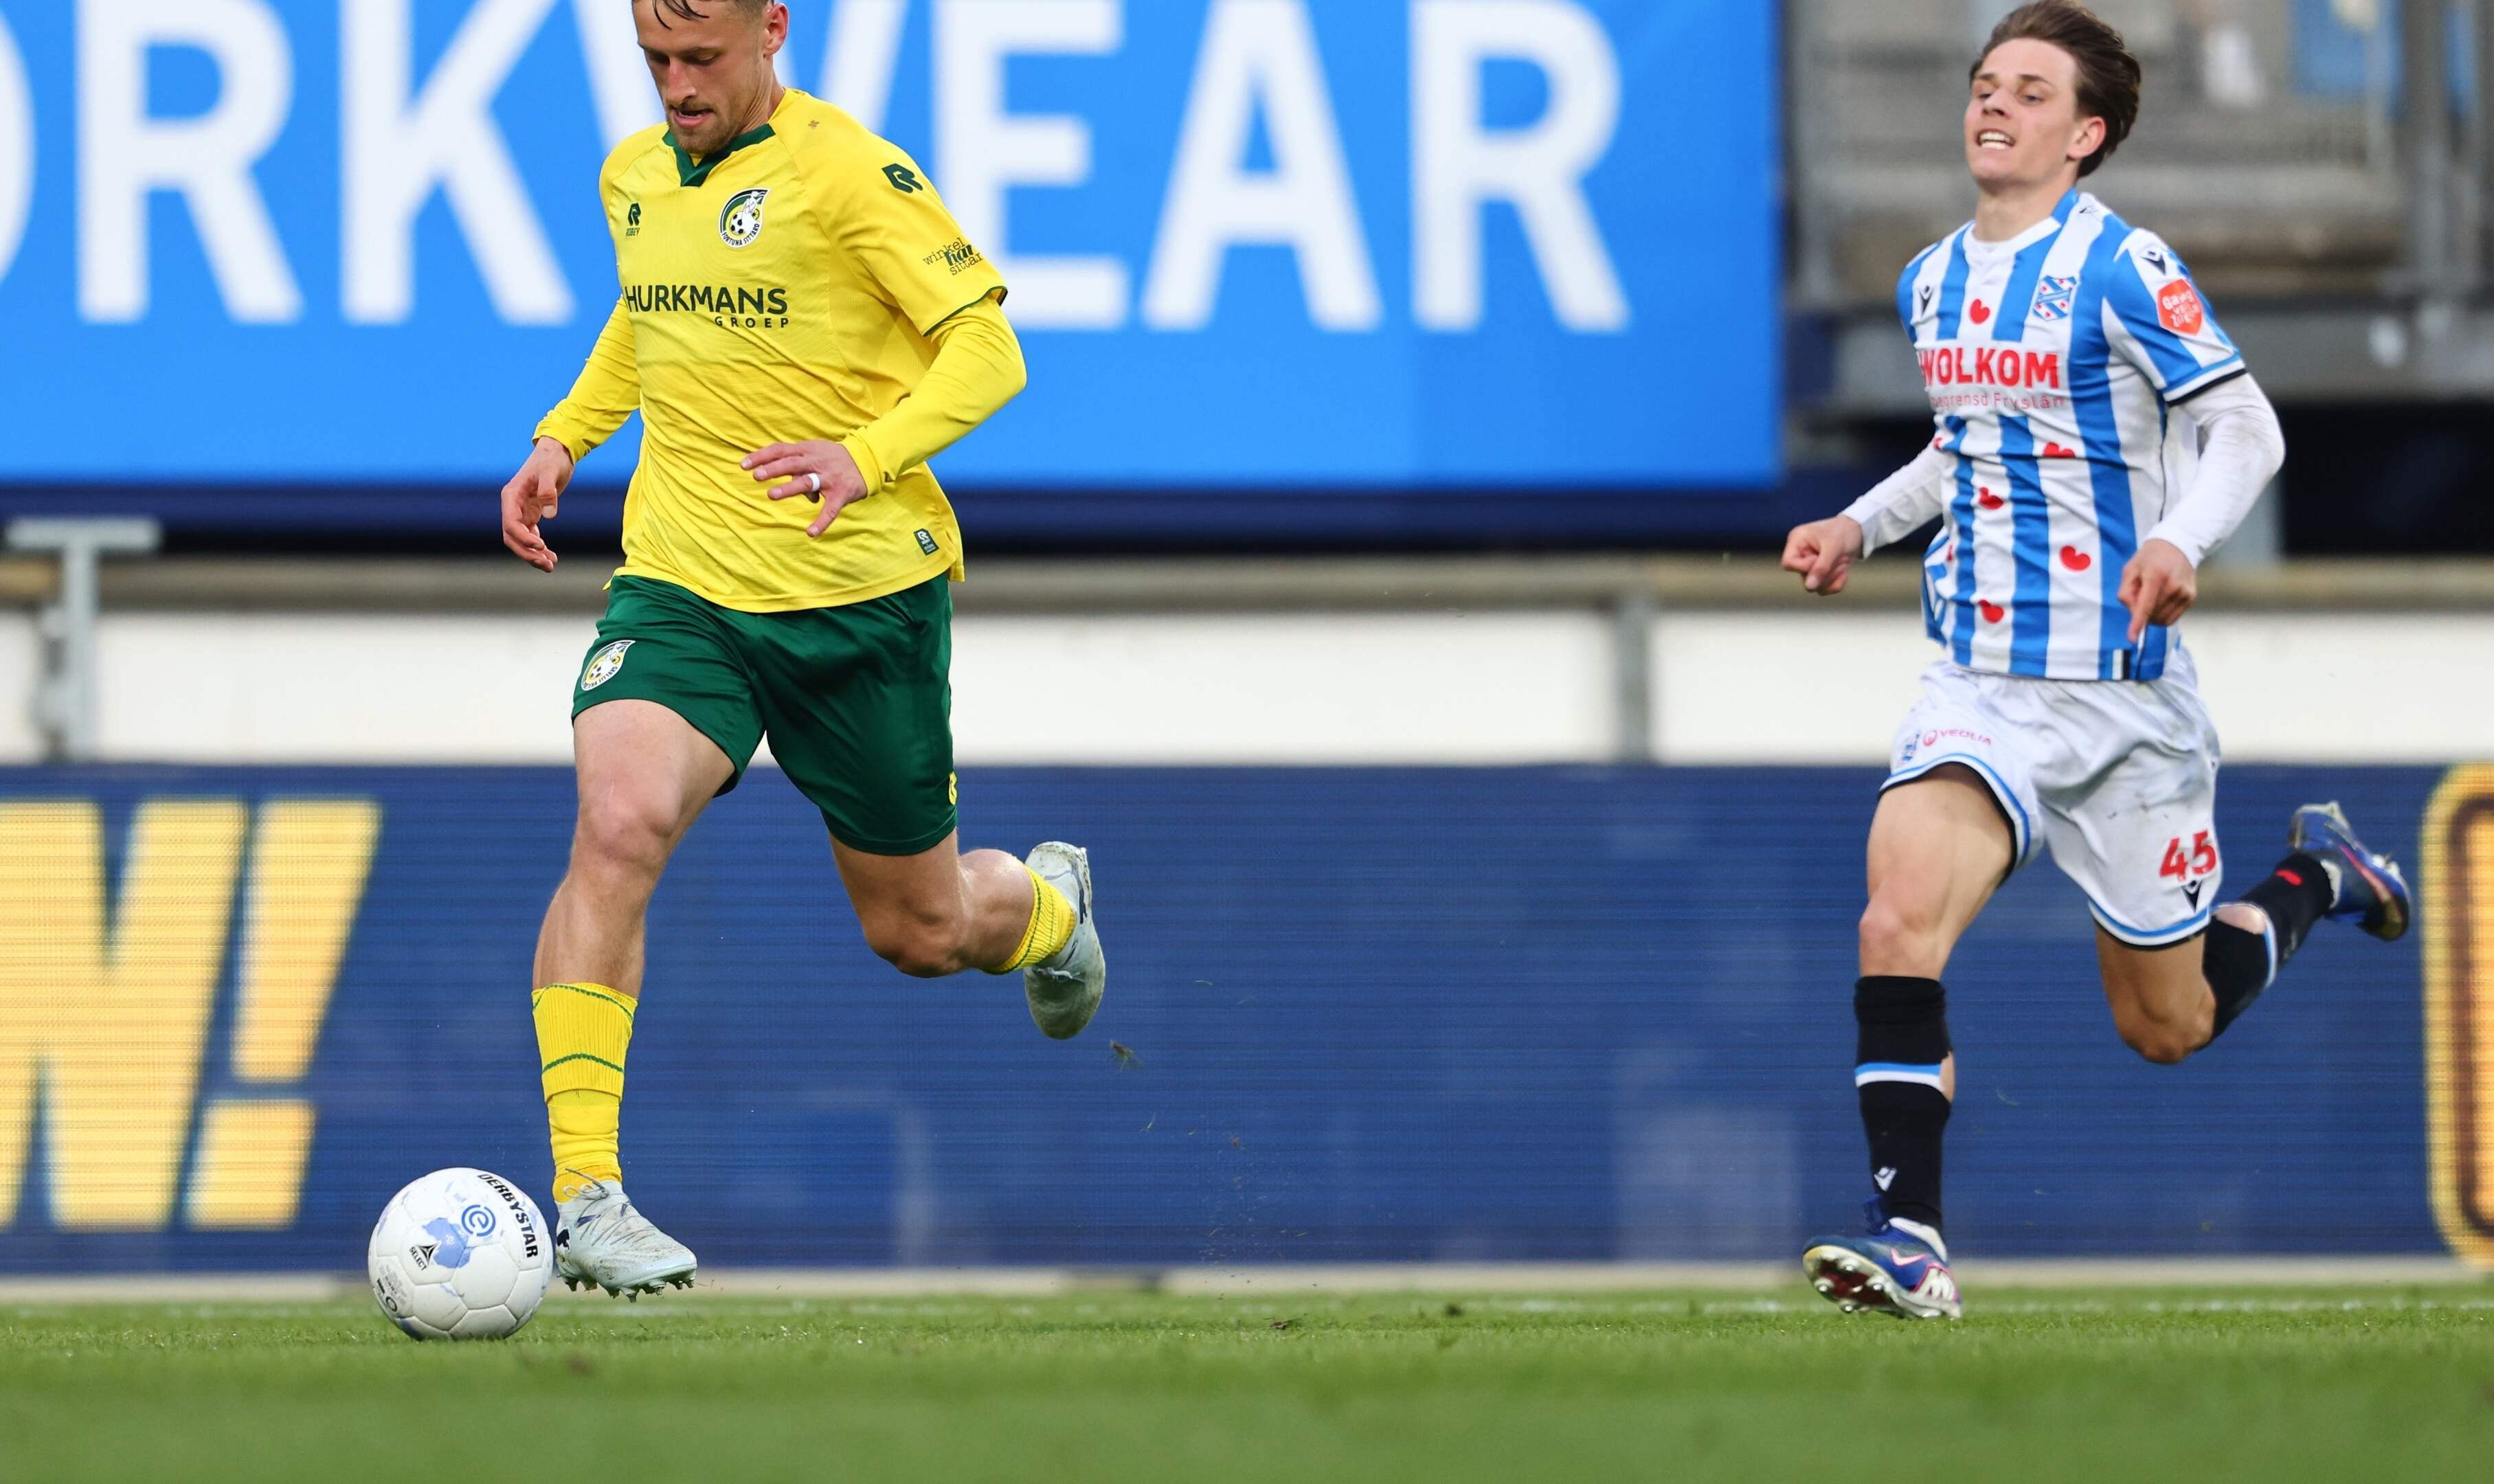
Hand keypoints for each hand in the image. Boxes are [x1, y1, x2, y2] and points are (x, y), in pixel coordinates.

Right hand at [500, 437, 573, 572]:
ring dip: (533, 554)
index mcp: (511, 495)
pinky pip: (531, 536)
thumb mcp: (551, 471)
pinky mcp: (532, 514)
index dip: (523, 538)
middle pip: (512, 537)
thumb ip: (548, 491)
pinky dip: (539, 548)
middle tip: (546, 564)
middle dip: (527, 553)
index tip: (540, 547)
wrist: (557, 452)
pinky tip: (551, 557)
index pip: (510, 523)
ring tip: (550, 565)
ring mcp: (521, 511)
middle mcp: (513, 505)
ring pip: (521, 540)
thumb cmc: (552, 459)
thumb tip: (549, 515)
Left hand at [744, 441, 868, 537]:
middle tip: (756, 476)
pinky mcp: (841, 493)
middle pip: (791, 463)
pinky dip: (821, 522)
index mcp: (806, 450)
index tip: (743, 465)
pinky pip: (830, 510)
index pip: (779, 450)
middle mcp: (816, 462)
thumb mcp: (814, 451)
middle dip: (773, 469)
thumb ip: (795, 462)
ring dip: (789, 488)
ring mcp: (829, 478)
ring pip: (807, 482)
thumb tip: (781, 479)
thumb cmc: (833, 457)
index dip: (761, 456)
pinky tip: (810, 533)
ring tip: (771, 495)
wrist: (867, 459)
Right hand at [1781, 516, 1865, 594]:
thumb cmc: (1843, 531)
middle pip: (1804, 578)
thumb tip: (1809, 587)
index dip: (1804, 567)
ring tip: (1842, 562)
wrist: (1859, 531)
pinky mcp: (1821, 574)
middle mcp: (1800, 554)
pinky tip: (1844, 570)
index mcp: (1797, 541)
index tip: (1819, 558)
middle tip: (1839, 559)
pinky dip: (1837, 582)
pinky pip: (1825, 589)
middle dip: (1825, 572)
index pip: (1788, 563)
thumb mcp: (1834, 546)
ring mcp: (1810, 566)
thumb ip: (1821, 567)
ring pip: (1815, 587)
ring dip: (1833, 577)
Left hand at [2118, 537, 2197, 642]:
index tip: (2132, 638)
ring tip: (2153, 595)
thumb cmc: (2149, 558)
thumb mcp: (2130, 570)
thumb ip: (2126, 592)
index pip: (2145, 606)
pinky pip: (2172, 618)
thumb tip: (2134, 613)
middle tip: (2141, 595)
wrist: (2177, 546)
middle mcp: (2173, 586)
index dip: (2137, 624)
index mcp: (2156, 576)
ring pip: (2162, 619)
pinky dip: (2162, 614)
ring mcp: (2184, 593)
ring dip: (2152, 615)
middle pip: (2152, 615)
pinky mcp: (2191, 597)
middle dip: (2141, 612)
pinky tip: (2161, 600)